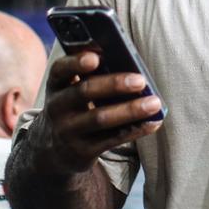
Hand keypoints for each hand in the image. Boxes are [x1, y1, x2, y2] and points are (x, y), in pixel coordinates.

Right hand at [39, 51, 162, 173]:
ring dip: (130, 110)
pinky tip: (153, 122)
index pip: (60, 69)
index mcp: (56, 85)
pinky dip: (135, 130)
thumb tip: (129, 61)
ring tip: (154, 103)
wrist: (54, 151)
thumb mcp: (70, 90)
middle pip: (84, 92)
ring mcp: (68, 131)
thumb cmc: (73, 107)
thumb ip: (90, 75)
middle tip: (140, 81)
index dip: (76, 63)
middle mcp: (57, 107)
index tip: (96, 57)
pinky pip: (112, 139)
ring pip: (100, 118)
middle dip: (114, 84)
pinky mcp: (82, 151)